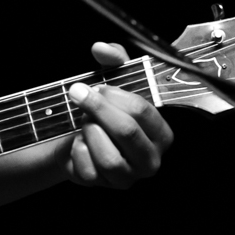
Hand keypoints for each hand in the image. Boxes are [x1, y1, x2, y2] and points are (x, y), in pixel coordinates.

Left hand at [64, 42, 173, 188]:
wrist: (72, 137)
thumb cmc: (101, 111)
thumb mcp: (111, 79)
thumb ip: (112, 59)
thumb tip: (102, 48)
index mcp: (161, 132)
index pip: (142, 110)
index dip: (113, 95)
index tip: (96, 86)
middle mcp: (151, 158)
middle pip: (126, 132)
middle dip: (97, 110)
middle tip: (79, 96)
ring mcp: (129, 176)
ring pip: (109, 156)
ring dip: (89, 133)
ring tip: (84, 123)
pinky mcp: (106, 186)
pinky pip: (89, 170)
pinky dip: (77, 151)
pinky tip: (78, 143)